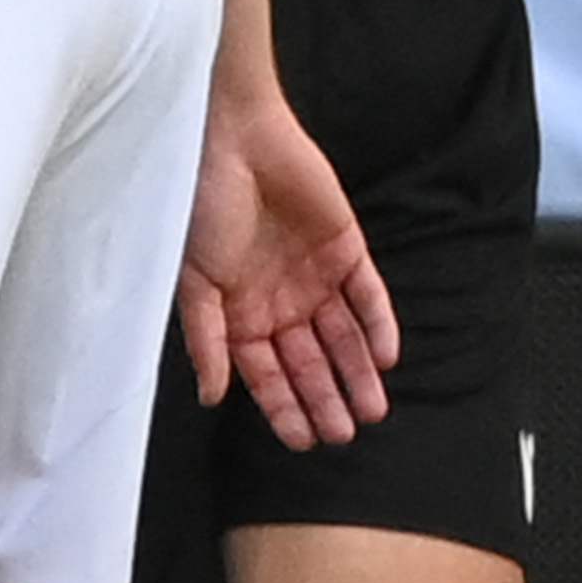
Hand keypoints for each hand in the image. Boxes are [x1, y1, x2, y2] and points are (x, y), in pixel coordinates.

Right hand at [179, 82, 399, 450]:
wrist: (237, 141)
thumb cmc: (203, 207)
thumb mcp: (194, 281)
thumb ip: (207, 340)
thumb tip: (212, 397)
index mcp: (239, 313)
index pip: (267, 373)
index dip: (284, 407)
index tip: (303, 441)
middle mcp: (278, 302)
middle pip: (309, 362)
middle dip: (326, 399)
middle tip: (345, 434)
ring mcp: (314, 278)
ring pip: (343, 338)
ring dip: (358, 373)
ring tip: (373, 410)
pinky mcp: (346, 250)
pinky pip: (368, 297)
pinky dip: (379, 327)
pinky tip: (387, 358)